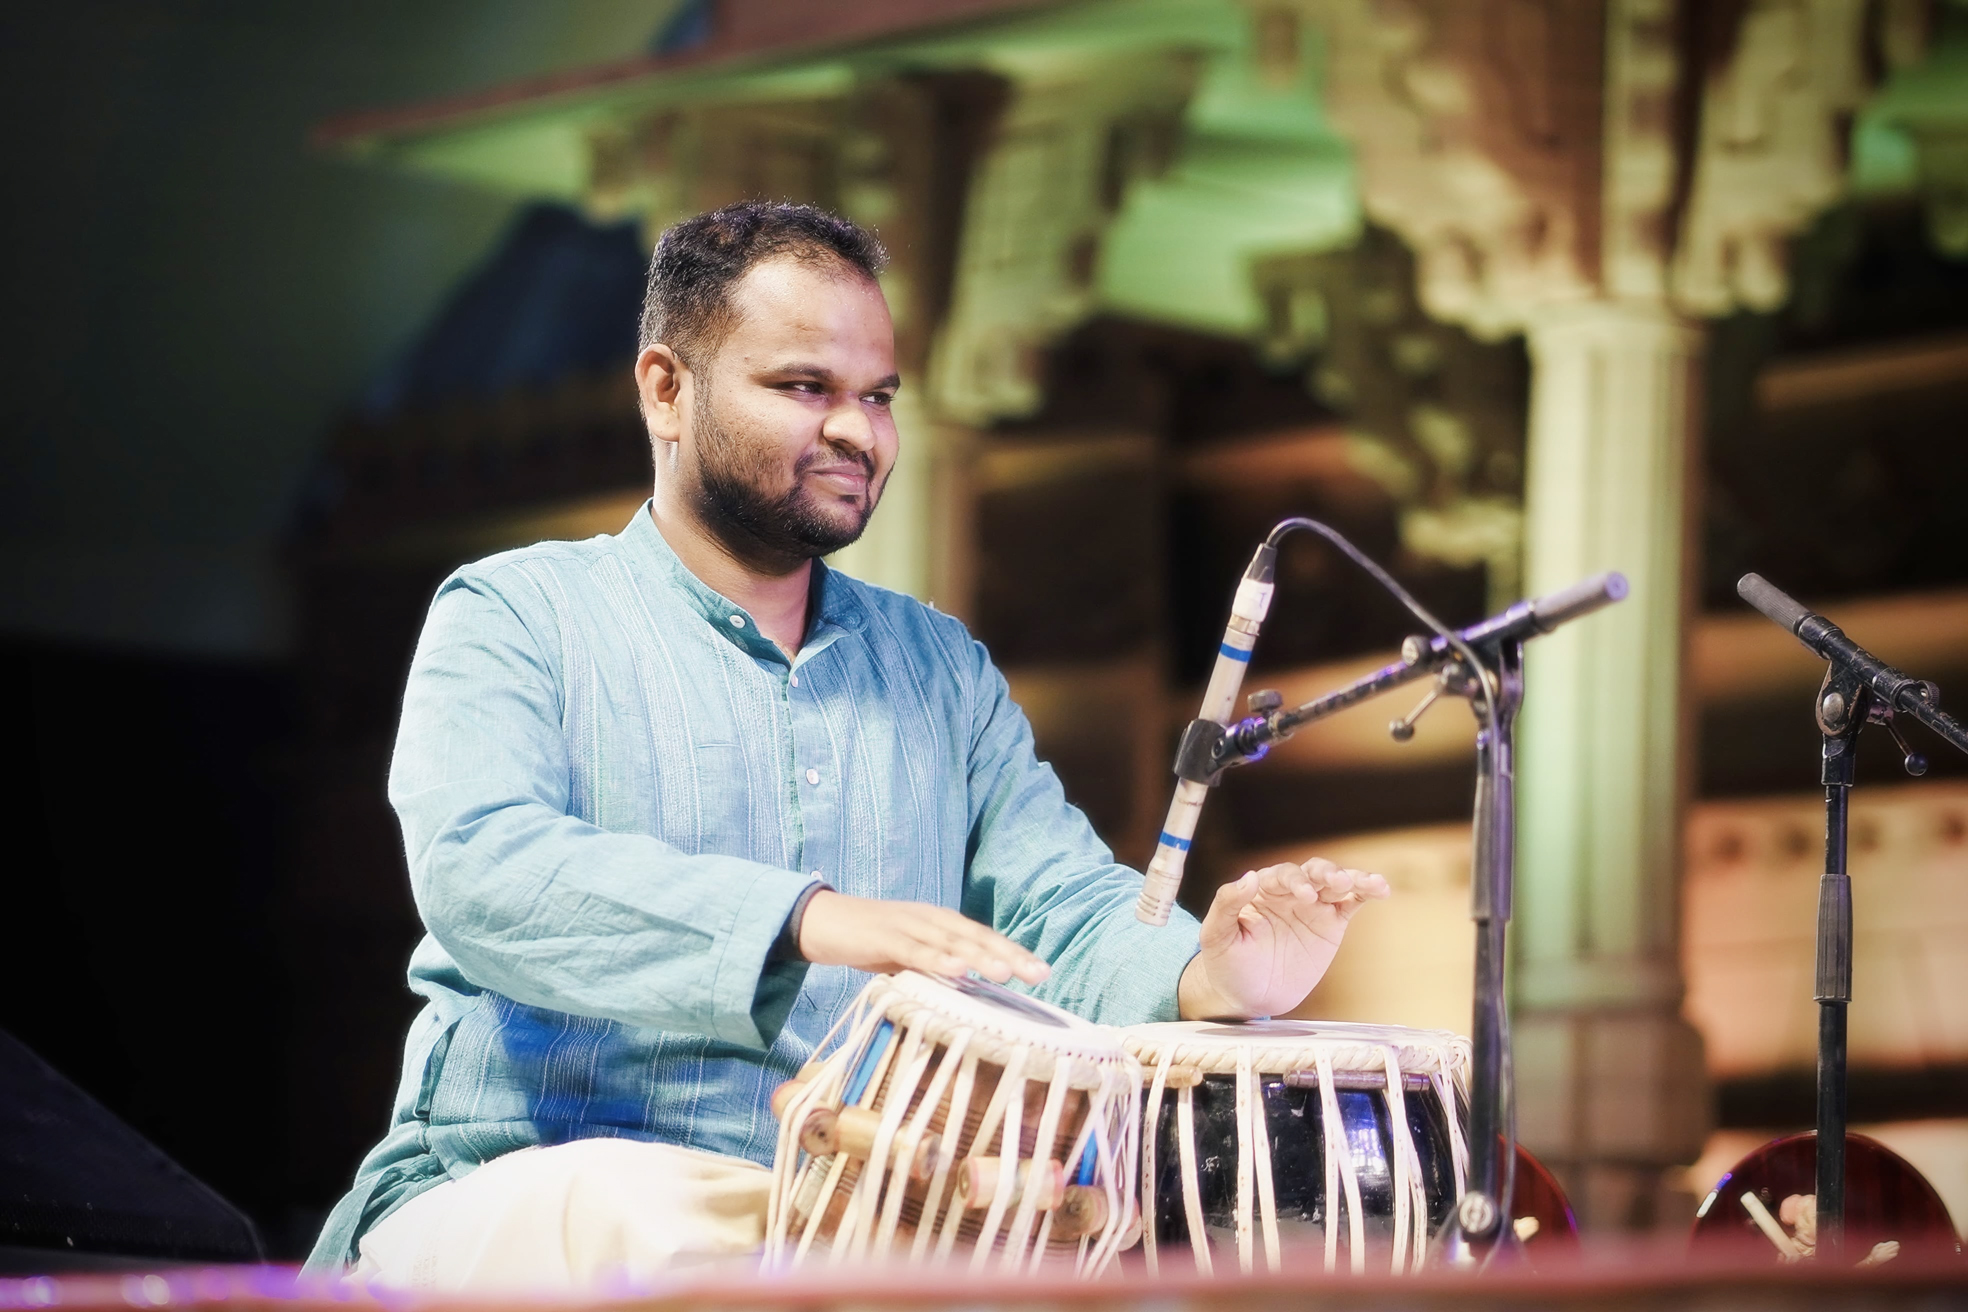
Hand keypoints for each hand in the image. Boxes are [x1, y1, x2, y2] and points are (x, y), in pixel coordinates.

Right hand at [797, 891, 1050, 985]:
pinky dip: (937, 958)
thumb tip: (970, 992)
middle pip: (977, 937)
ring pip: (951, 942)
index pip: (984, 938)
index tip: (1043, 972)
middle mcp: (931, 920)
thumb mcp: (912, 956)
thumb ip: (939, 967)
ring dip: (980, 956)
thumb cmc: (872, 942)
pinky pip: (915, 950)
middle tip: (1039, 974)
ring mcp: (909, 926)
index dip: (1014, 953)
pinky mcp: (885, 937)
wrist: (823, 921)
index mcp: (941, 924)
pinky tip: (957, 969)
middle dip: (1009, 955)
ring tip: (1006, 972)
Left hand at [1176, 858, 1388, 1019]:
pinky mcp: (1331, 923)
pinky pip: (1351, 902)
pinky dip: (1366, 892)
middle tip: (1336, 883)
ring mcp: (1313, 906)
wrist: (1247, 996)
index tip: (1304, 896)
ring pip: (1336, 883)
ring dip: (1353, 878)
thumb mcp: (1216, 937)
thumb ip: (1226, 904)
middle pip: (1313, 872)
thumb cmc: (1226, 963)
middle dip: (1326, 874)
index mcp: (1262, 890)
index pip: (1282, 876)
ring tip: (1368, 883)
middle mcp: (1289, 892)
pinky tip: (1380, 888)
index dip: (1295, 881)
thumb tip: (1248, 877)